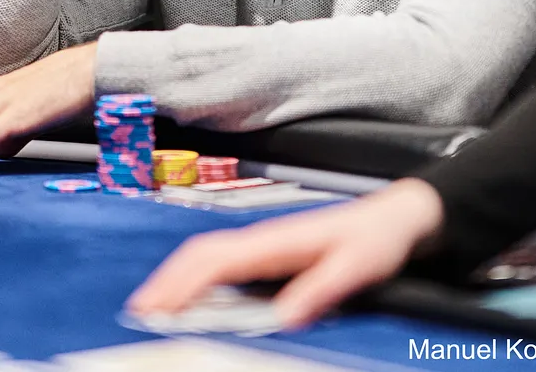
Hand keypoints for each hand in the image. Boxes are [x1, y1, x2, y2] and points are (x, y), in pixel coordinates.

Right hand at [126, 178, 445, 328]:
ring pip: (206, 257)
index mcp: (274, 241)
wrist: (396, 218)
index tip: (159, 308)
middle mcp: (262, 240)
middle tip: (140, 314)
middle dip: (167, 281)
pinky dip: (197, 279)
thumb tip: (283, 318)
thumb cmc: (376, 240)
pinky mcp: (270, 256)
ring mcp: (263, 246)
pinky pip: (222, 265)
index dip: (183, 284)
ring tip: (154, 309)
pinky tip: (192, 299)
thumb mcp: (356, 268)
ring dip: (177, 279)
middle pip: (199, 254)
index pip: (215, 259)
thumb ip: (320, 291)